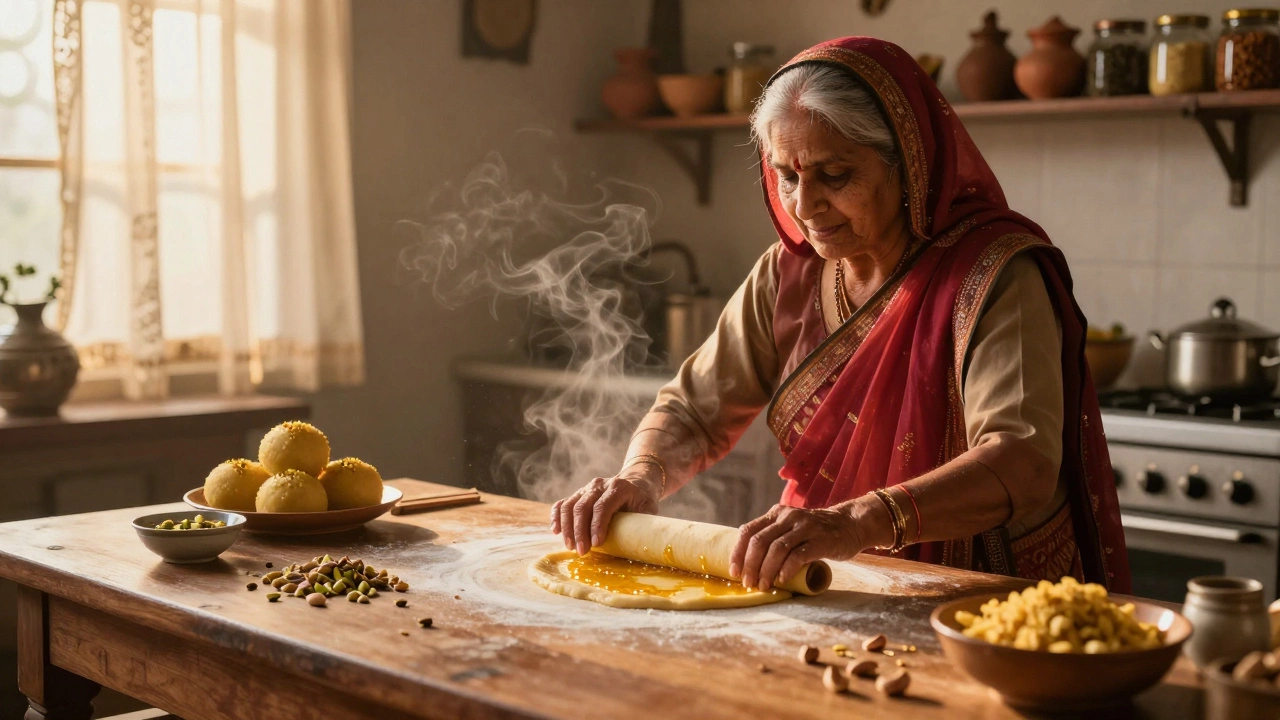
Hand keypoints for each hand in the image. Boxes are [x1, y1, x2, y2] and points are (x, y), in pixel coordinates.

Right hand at [550, 469, 659, 555]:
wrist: (636, 482)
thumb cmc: (642, 500)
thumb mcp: (649, 509)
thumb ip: (643, 522)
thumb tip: (640, 544)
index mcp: (619, 487)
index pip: (603, 506)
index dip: (597, 525)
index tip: (596, 544)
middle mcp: (600, 485)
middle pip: (583, 506)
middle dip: (580, 531)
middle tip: (581, 551)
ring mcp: (586, 488)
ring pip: (569, 505)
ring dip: (567, 527)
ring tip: (570, 546)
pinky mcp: (578, 494)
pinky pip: (562, 503)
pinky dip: (556, 516)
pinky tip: (556, 531)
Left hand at [729, 502, 875, 591]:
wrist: (851, 524)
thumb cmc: (816, 532)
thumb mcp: (791, 527)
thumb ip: (773, 536)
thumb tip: (748, 562)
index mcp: (776, 513)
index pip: (748, 531)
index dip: (737, 553)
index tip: (734, 572)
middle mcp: (788, 517)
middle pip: (760, 541)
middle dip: (750, 565)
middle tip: (748, 583)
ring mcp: (805, 527)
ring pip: (777, 549)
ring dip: (766, 570)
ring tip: (763, 585)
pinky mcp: (821, 540)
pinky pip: (798, 555)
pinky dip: (787, 569)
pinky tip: (782, 580)